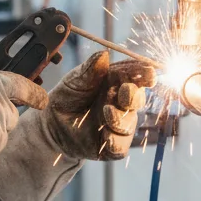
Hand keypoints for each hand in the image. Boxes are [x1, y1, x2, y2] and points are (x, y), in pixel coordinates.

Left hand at [39, 50, 154, 160]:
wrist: (51, 124)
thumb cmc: (66, 97)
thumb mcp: (74, 80)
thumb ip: (89, 70)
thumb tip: (103, 54)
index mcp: (116, 83)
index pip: (135, 77)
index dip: (145, 74)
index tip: (149, 73)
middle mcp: (121, 103)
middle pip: (137, 99)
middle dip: (135, 95)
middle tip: (125, 91)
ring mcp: (118, 125)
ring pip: (130, 123)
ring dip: (121, 117)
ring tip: (106, 111)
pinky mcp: (112, 145)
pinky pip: (120, 146)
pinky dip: (115, 140)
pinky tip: (105, 134)